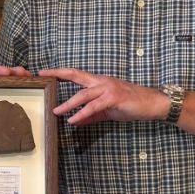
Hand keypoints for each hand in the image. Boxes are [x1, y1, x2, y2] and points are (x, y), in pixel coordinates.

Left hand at [41, 68, 166, 125]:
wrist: (152, 104)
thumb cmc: (130, 104)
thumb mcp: (107, 110)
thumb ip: (90, 115)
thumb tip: (75, 121)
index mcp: (98, 82)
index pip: (76, 74)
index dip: (60, 72)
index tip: (45, 72)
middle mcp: (101, 81)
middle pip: (76, 76)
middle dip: (58, 75)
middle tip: (42, 76)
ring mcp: (107, 88)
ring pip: (83, 94)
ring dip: (68, 103)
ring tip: (56, 111)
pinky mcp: (114, 98)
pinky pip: (94, 106)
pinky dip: (83, 113)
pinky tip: (73, 120)